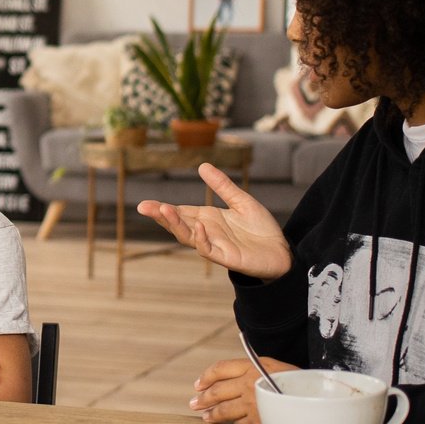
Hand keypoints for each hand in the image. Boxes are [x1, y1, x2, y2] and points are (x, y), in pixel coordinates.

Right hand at [138, 164, 291, 279]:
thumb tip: (202, 166)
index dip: (163, 209)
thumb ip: (222, 186)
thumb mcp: (241, 201)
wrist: (281, 251)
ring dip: (176, 225)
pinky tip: (199, 226)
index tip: (145, 204)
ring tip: (164, 210)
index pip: (180, 213)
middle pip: (179, 224)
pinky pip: (209, 249)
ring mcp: (215, 245)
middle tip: (143, 207)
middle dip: (161, 216)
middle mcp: (207, 232)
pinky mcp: (226, 257)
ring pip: (189, 236)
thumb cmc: (261, 229)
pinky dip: (202, 238)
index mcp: (208, 219)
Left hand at [190, 356, 296, 423]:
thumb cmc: (299, 384)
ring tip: (205, 417)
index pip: (220, 369)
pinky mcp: (258, 422)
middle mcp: (250, 383)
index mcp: (255, 366)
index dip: (206, 377)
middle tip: (194, 403)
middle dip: (203, 398)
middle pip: (217, 391)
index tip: (198, 385)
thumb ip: (255, 371)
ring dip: (212, 414)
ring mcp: (253, 403)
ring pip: (224, 410)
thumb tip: (235, 379)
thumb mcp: (277, 369)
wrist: (317, 403)